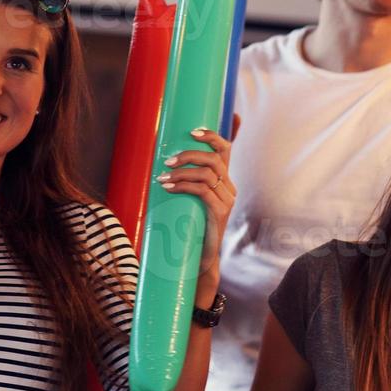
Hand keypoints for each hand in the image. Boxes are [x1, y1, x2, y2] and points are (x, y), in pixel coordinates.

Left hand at [155, 127, 235, 274]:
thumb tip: (160, 166)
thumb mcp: (188, 200)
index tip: (193, 130)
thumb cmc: (190, 227)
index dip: (213, 135)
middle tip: (168, 161)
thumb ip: (183, 184)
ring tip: (163, 177)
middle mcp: (229, 188)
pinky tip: (168, 187)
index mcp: (224, 180)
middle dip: (190, 154)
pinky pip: (203, 191)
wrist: (200, 259)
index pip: (226, 149)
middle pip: (216, 158)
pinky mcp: (220, 213)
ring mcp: (227, 200)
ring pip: (207, 173)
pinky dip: (183, 186)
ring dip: (182, 172)